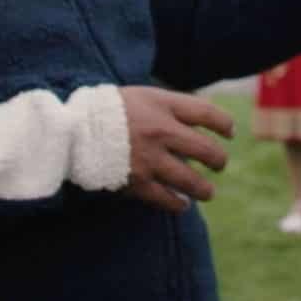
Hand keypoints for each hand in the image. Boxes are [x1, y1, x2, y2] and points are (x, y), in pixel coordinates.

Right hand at [119, 86, 233, 212]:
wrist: (71, 131)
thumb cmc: (110, 110)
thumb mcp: (144, 96)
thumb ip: (173, 106)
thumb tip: (204, 119)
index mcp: (163, 105)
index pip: (208, 113)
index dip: (225, 124)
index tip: (229, 133)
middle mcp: (161, 131)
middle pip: (206, 150)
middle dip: (218, 160)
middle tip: (219, 165)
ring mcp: (150, 158)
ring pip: (191, 180)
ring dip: (204, 189)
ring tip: (208, 192)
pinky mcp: (137, 182)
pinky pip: (167, 199)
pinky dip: (178, 204)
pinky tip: (183, 204)